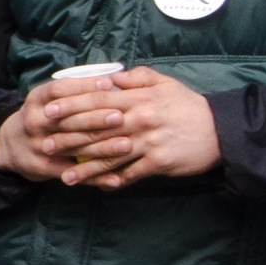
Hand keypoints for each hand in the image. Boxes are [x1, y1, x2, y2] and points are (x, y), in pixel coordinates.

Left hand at [0, 68, 216, 188]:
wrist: (220, 130)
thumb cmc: (189, 105)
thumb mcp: (163, 83)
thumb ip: (134, 78)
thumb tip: (109, 76)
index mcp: (138, 98)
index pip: (96, 100)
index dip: (71, 106)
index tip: (50, 110)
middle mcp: (139, 120)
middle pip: (96, 129)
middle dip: (68, 137)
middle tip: (45, 144)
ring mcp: (148, 143)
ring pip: (109, 156)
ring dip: (85, 167)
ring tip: (64, 175)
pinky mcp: (158, 163)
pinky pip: (131, 174)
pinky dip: (113, 181)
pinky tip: (97, 188)